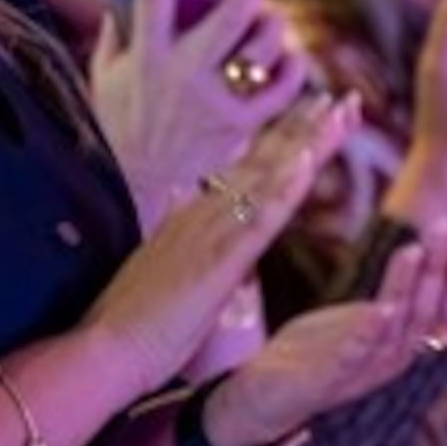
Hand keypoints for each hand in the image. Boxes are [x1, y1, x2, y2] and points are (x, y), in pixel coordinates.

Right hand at [82, 89, 359, 393]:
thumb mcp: (154, 260)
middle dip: (304, 128)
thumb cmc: (128, 317)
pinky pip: (260, 220)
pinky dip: (285, 188)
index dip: (280, 138)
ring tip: (339, 110)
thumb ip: (169, 226)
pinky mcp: (218, 263)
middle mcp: (201, 214)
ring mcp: (209, 234)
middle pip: (262, 162)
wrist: (103, 347)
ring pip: (267, 179)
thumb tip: (173, 193)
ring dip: (305, 143)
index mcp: (190, 216)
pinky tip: (306, 162)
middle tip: (342, 97)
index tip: (311, 112)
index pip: (245, 168)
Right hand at [90, 0, 306, 226]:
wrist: (137, 181)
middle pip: (224, 21)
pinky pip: (279, 89)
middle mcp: (180, 78)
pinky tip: (289, 57)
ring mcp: (213, 103)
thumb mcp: (104, 71)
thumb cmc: (120, 116)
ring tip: (270, 18)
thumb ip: (116, 30)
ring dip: (272, 27)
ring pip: (259, 51)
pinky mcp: (239, 127)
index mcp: (145, 57)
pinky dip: (290, 69)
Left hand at [204, 234, 446, 445]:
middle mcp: (392, 359)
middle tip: (443, 228)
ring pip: (392, 327)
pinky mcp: (329, 378)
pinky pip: (354, 353)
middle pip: (422, 311)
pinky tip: (380, 309)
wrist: (270, 397)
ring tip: (413, 252)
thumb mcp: (375, 322)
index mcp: (403, 343)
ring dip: (403, 287)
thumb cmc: (325, 353)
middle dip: (435, 269)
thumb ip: (415, 305)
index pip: (440, 305)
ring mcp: (363, 370)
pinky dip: (369, 331)